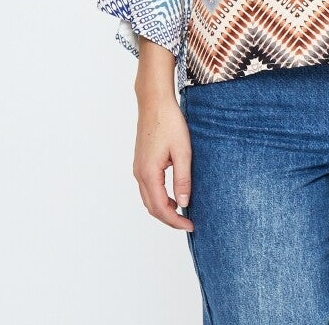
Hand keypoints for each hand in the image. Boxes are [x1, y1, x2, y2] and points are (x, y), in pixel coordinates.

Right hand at [132, 100, 193, 231]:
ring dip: (163, 209)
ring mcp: (138, 168)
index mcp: (149, 173)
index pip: (161, 208)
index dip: (175, 221)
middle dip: (169, 219)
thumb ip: (182, 179)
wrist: (154, 103)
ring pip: (148, 199)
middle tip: (188, 223)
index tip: (191, 225)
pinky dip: (159, 197)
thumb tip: (184, 204)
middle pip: (152, 207)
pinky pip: (147, 188)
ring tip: (182, 211)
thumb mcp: (182, 151)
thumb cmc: (169, 123)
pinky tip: (172, 194)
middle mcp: (139, 173)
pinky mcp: (141, 162)